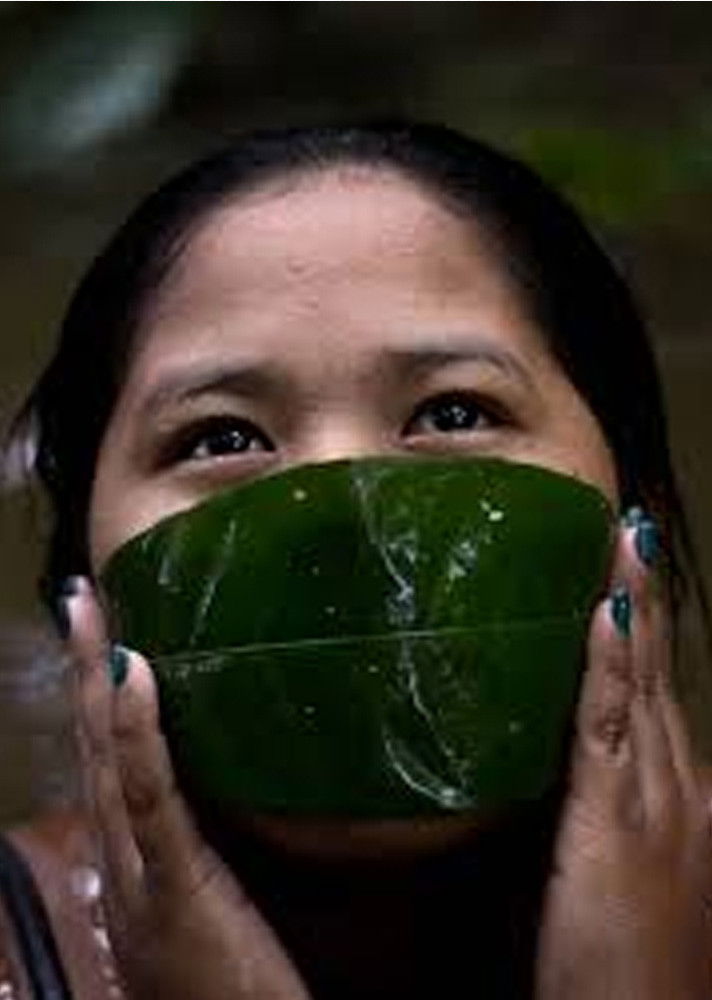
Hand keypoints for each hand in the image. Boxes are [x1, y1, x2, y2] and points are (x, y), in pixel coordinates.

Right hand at [63, 578, 310, 999]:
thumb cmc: (229, 988)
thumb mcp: (205, 904)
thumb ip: (195, 849)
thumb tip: (210, 782)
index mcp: (132, 859)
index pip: (106, 763)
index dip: (95, 696)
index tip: (97, 631)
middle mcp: (121, 859)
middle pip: (95, 749)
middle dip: (84, 670)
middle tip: (82, 596)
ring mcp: (140, 874)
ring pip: (107, 763)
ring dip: (96, 681)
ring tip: (93, 613)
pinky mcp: (175, 888)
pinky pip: (148, 801)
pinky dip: (135, 734)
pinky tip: (131, 673)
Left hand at [536, 515, 711, 998]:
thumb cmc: (627, 962)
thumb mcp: (626, 868)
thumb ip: (602, 807)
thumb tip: (570, 755)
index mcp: (679, 792)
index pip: (658, 687)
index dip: (648, 623)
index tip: (631, 565)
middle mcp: (679, 781)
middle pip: (657, 671)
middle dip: (646, 596)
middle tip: (631, 527)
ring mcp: (657, 797)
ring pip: (641, 682)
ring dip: (633, 605)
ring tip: (625, 538)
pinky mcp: (618, 820)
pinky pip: (610, 725)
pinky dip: (609, 664)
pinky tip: (606, 610)